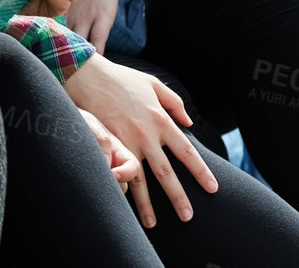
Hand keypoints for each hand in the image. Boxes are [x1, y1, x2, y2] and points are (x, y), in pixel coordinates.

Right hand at [63, 54, 217, 225]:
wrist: (86, 74)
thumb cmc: (120, 78)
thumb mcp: (152, 84)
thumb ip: (174, 102)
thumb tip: (189, 122)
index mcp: (160, 119)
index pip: (186, 152)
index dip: (200, 171)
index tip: (212, 188)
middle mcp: (145, 134)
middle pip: (165, 173)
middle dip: (177, 196)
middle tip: (187, 216)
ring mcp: (123, 141)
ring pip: (138, 178)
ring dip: (146, 203)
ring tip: (152, 224)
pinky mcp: (105, 143)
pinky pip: (116, 170)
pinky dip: (121, 187)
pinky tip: (123, 203)